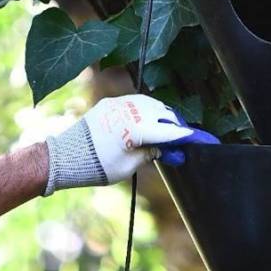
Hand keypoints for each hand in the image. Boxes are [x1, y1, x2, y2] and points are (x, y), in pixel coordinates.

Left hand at [43, 94, 219, 193]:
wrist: (66, 157)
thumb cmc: (96, 166)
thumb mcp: (129, 166)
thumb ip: (151, 154)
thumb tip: (168, 149)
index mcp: (137, 129)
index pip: (170, 131)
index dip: (188, 137)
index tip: (204, 140)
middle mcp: (130, 111)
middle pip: (164, 114)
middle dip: (175, 125)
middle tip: (182, 139)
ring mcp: (119, 104)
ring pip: (151, 105)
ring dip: (161, 116)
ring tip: (165, 132)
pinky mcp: (110, 104)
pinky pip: (136, 104)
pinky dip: (146, 112)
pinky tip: (148, 124)